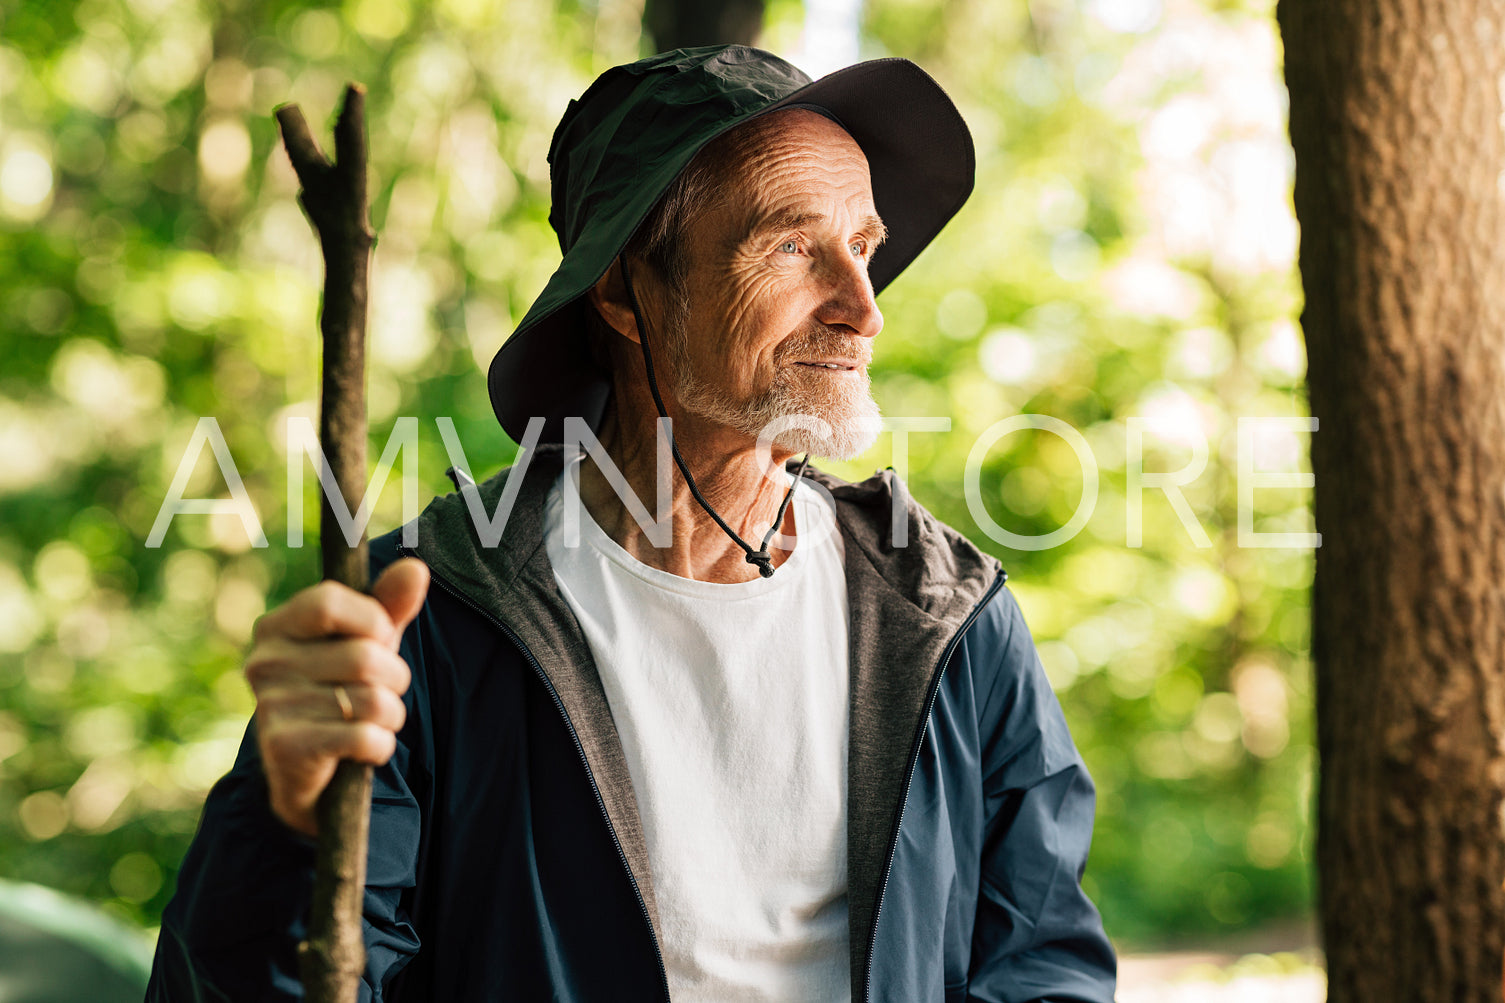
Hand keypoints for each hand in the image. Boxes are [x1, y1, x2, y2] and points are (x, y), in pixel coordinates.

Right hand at [244, 557, 429, 837]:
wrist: (307, 774)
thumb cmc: (340, 690)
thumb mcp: (367, 643)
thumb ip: (390, 606)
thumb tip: (416, 567)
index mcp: (277, 627)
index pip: (330, 601)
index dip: (372, 620)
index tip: (379, 638)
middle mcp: (265, 663)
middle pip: (364, 656)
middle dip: (395, 677)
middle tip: (382, 690)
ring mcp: (271, 707)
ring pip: (372, 700)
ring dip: (391, 714)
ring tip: (373, 720)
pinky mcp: (286, 748)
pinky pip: (365, 737)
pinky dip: (380, 745)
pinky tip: (363, 748)